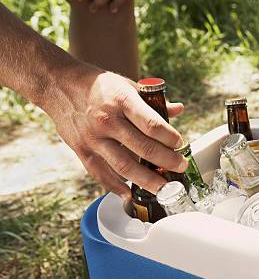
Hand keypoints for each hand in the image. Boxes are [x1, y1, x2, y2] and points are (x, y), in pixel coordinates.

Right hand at [47, 66, 186, 199]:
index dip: (170, 138)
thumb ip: (153, 101)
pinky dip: (116, 187)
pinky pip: (101, 174)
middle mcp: (107, 120)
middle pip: (143, 148)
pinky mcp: (81, 150)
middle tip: (180, 167)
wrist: (58, 85)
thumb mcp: (127, 85)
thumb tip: (178, 110)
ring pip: (124, 166)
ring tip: (163, 187)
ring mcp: (93, 138)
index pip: (152, 124)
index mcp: (122, 101)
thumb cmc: (98, 85)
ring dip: (147, 180)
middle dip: (167, 161)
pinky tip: (130, 194)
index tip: (181, 145)